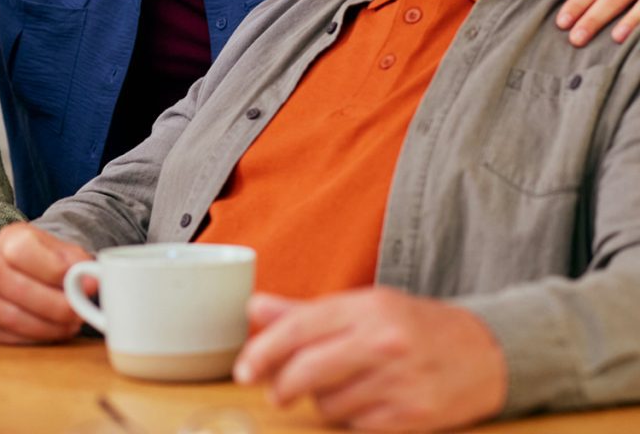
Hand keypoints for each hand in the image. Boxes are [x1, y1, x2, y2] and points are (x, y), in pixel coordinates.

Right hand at [0, 222, 91, 344]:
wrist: (27, 267)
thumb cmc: (47, 258)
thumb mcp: (64, 249)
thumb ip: (77, 261)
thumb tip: (91, 281)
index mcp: (9, 239)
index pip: (24, 253)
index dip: (55, 271)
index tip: (84, 284)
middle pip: (19, 289)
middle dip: (56, 306)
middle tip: (79, 312)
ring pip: (10, 316)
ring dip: (46, 326)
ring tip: (70, 324)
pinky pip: (4, 336)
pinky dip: (33, 338)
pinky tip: (53, 332)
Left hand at [233, 288, 506, 431]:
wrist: (485, 352)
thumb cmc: (412, 325)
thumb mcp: (362, 306)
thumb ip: (304, 311)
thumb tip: (254, 308)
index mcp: (366, 306)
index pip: (299, 327)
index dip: (264, 350)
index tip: (243, 368)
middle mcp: (382, 341)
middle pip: (307, 369)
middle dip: (280, 384)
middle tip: (274, 390)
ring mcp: (400, 381)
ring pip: (329, 403)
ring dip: (320, 400)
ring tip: (335, 387)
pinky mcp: (414, 417)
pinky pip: (356, 426)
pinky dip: (349, 419)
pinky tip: (360, 403)